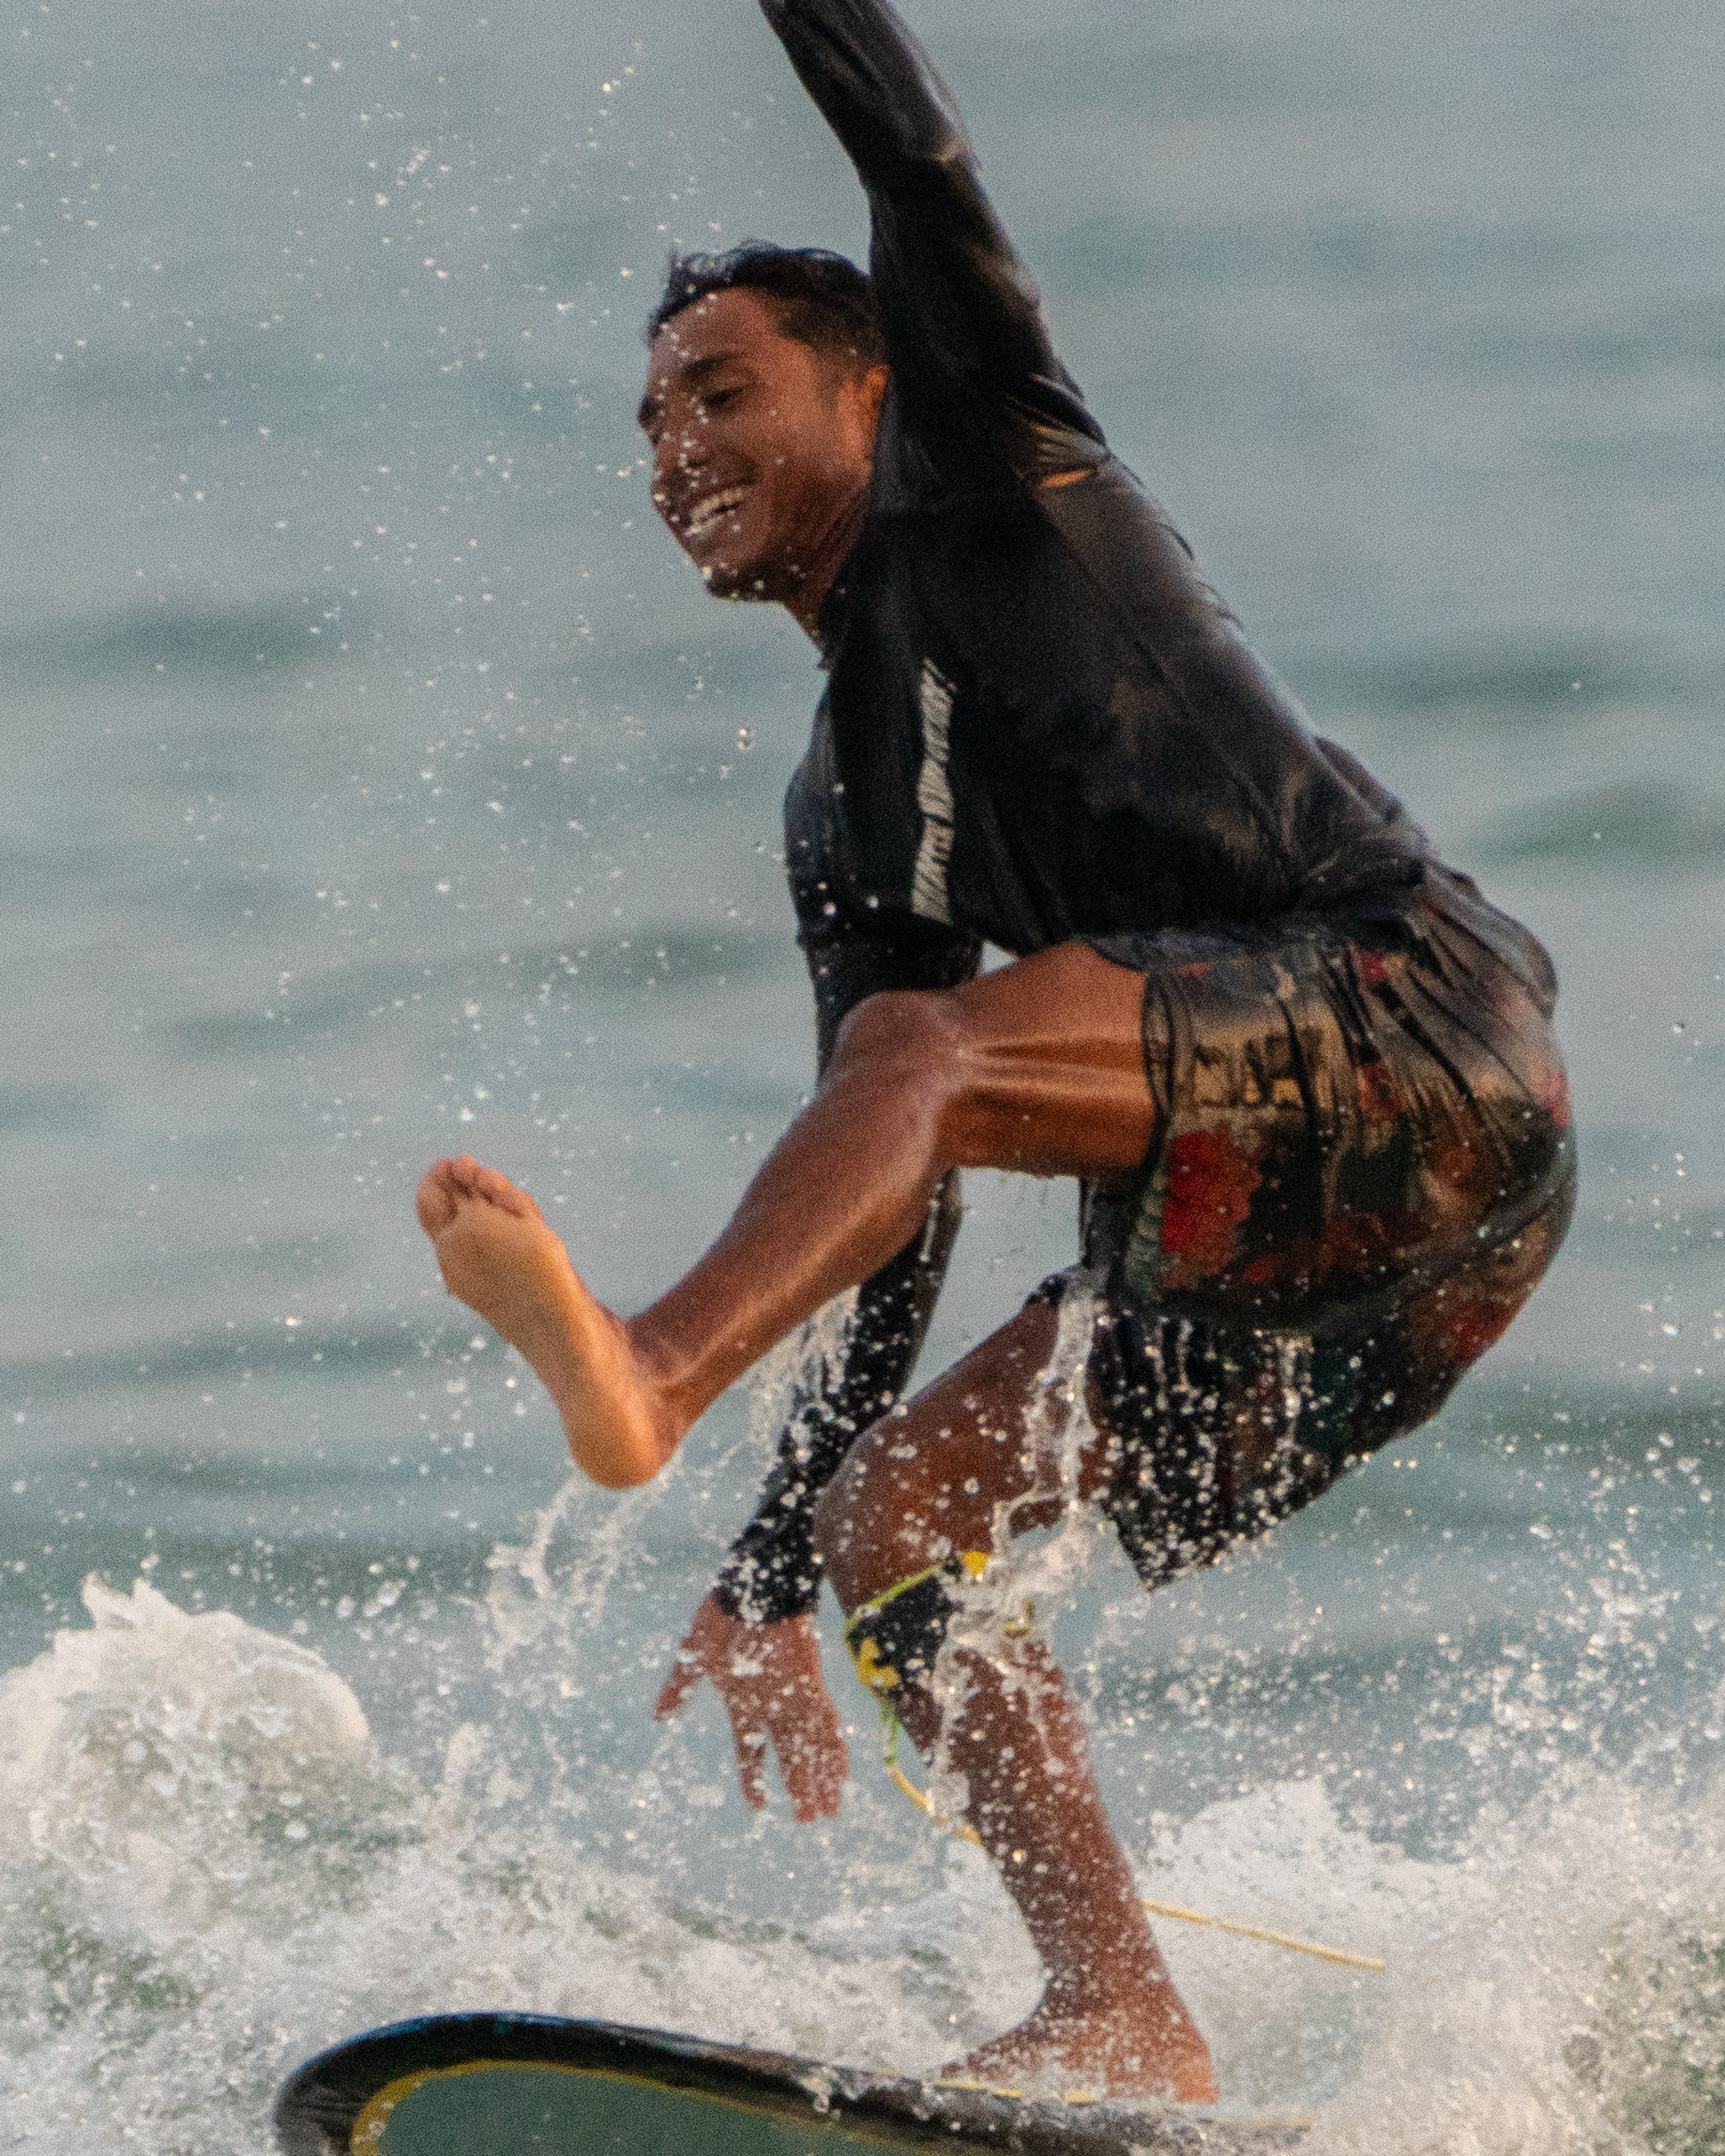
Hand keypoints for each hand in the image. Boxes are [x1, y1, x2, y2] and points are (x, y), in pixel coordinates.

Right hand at [653, 1591, 847, 1820]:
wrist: (751, 1587)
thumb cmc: (722, 1618)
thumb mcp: (694, 1657)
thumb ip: (680, 1688)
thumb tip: (658, 1716)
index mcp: (745, 1704)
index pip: (752, 1750)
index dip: (754, 1778)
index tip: (758, 1806)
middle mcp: (773, 1706)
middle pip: (790, 1756)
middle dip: (799, 1787)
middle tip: (808, 1819)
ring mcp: (793, 1697)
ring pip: (811, 1746)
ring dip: (820, 1778)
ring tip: (826, 1811)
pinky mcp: (810, 1684)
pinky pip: (826, 1724)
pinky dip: (833, 1750)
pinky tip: (841, 1773)